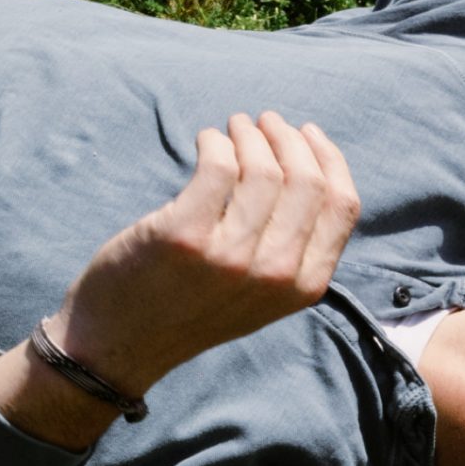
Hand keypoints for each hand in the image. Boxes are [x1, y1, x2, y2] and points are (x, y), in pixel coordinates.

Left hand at [47, 112, 360, 395]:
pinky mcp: (183, 236)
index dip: (329, 159)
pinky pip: (217, 166)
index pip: (343, 205)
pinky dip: (215, 141)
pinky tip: (207, 140)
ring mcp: (229, 256)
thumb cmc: (194, 307)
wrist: (121, 344)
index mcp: (304, 286)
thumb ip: (294, 245)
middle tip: (265, 121)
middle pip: (307, 181)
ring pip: (264, 168)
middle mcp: (275, 273)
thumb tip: (309, 165)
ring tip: (234, 126)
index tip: (307, 133)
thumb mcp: (264, 292)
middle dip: (289, 138)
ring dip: (249, 134)